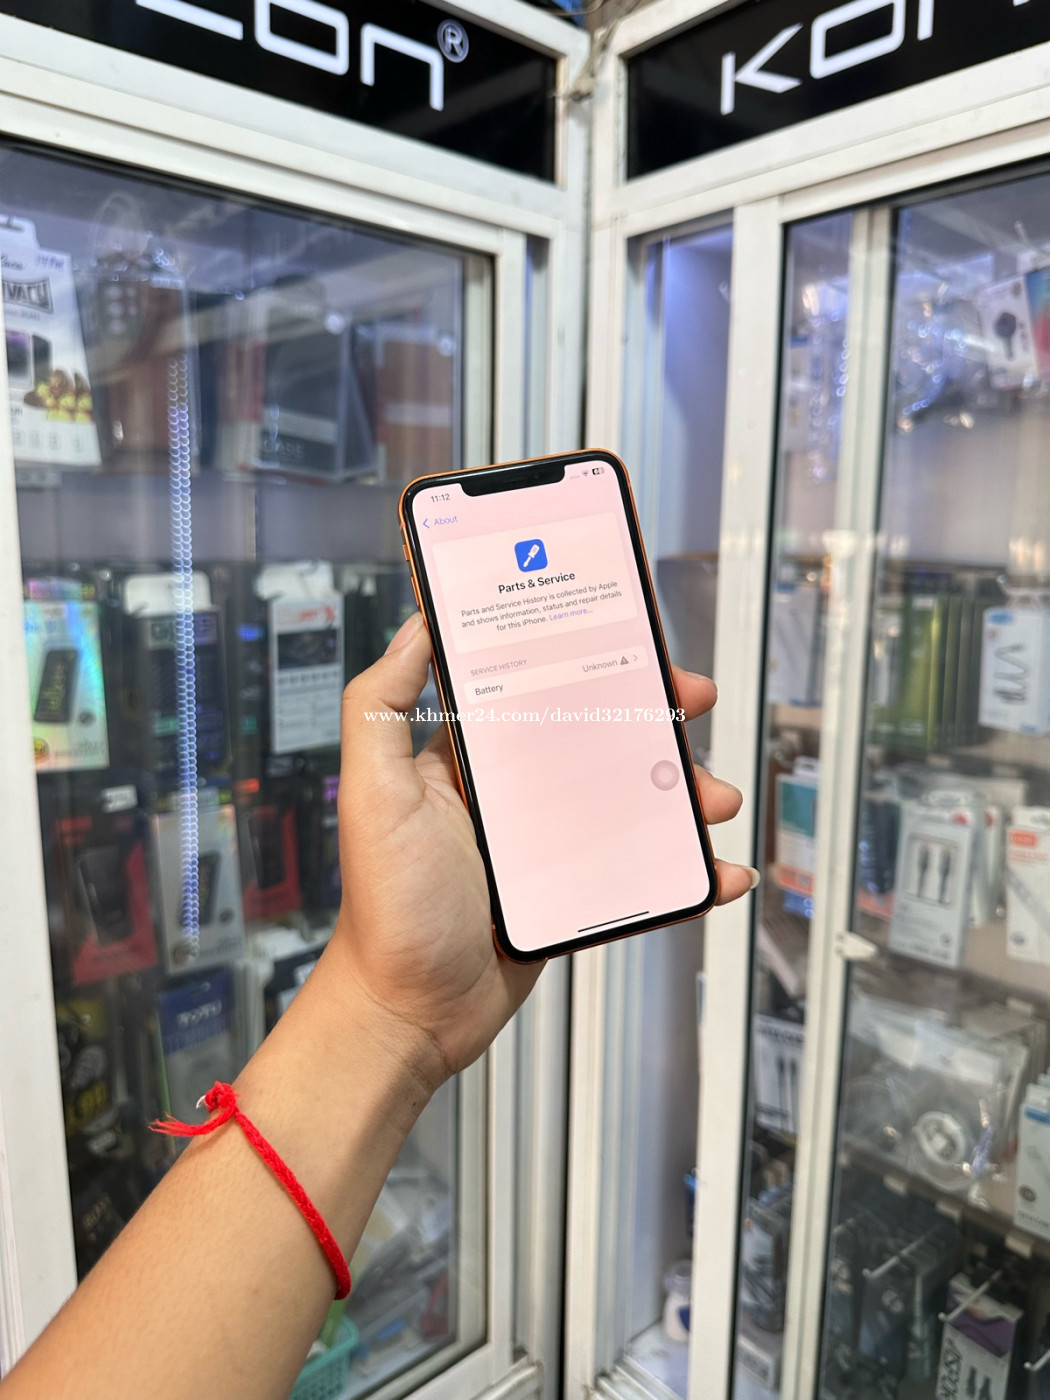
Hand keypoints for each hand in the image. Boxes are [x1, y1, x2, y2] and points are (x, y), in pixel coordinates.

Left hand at [330, 613, 753, 1095]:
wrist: (410, 1015)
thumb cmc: (384, 908)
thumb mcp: (372, 790)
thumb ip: (381, 705)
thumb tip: (416, 625)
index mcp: (470, 760)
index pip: (537, 687)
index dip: (587, 658)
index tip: (628, 639)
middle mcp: (512, 795)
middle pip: (599, 736)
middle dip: (654, 716)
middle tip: (691, 704)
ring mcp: (548, 846)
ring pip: (633, 801)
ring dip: (682, 792)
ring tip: (711, 798)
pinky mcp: (574, 896)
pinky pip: (642, 873)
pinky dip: (687, 872)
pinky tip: (718, 871)